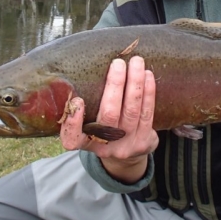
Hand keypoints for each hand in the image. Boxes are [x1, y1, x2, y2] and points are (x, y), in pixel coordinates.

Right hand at [60, 56, 158, 183]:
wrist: (127, 157)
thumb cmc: (103, 130)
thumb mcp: (89, 125)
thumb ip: (82, 106)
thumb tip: (83, 71)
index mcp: (85, 142)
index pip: (73, 139)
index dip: (73, 122)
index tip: (77, 100)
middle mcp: (105, 146)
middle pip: (109, 115)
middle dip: (115, 86)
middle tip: (118, 63)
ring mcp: (126, 145)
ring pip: (131, 111)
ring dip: (135, 83)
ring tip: (136, 63)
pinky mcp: (144, 141)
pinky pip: (147, 113)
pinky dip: (148, 92)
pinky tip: (147, 75)